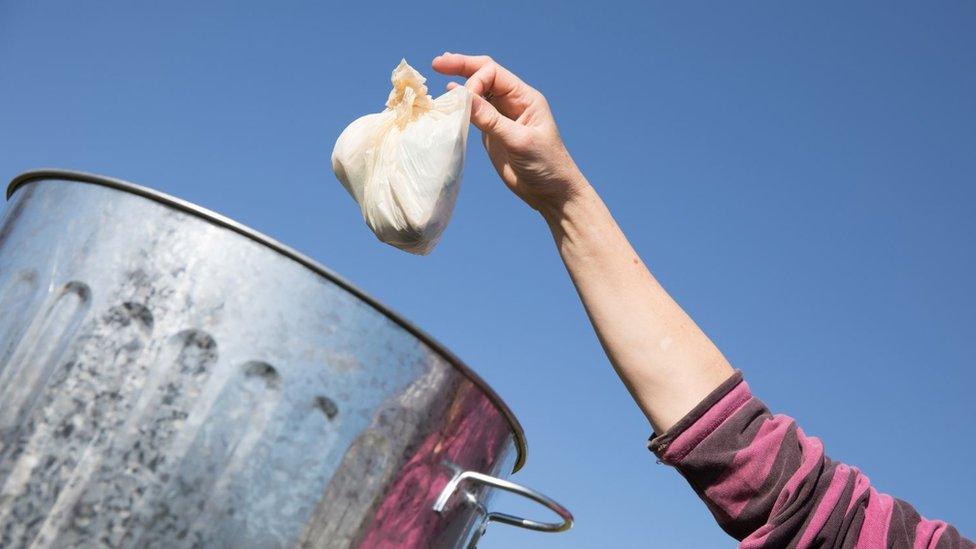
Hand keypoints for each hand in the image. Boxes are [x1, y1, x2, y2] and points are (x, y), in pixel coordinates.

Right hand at [432, 52, 588, 213]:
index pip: (494, 74)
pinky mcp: (493, 133)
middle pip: (484, 75)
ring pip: (478, 93)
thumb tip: (463, 96)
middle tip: (437, 63)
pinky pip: (474, 113)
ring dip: (460, 84)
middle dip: (462, 67)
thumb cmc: (546, 165)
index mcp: (525, 98)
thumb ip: (491, 120)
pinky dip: (460, 106)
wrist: (552, 193)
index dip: (475, 81)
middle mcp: (513, 103)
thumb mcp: (519, 141)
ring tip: (439, 74)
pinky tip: (449, 100)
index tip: (464, 101)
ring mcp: (501, 117)